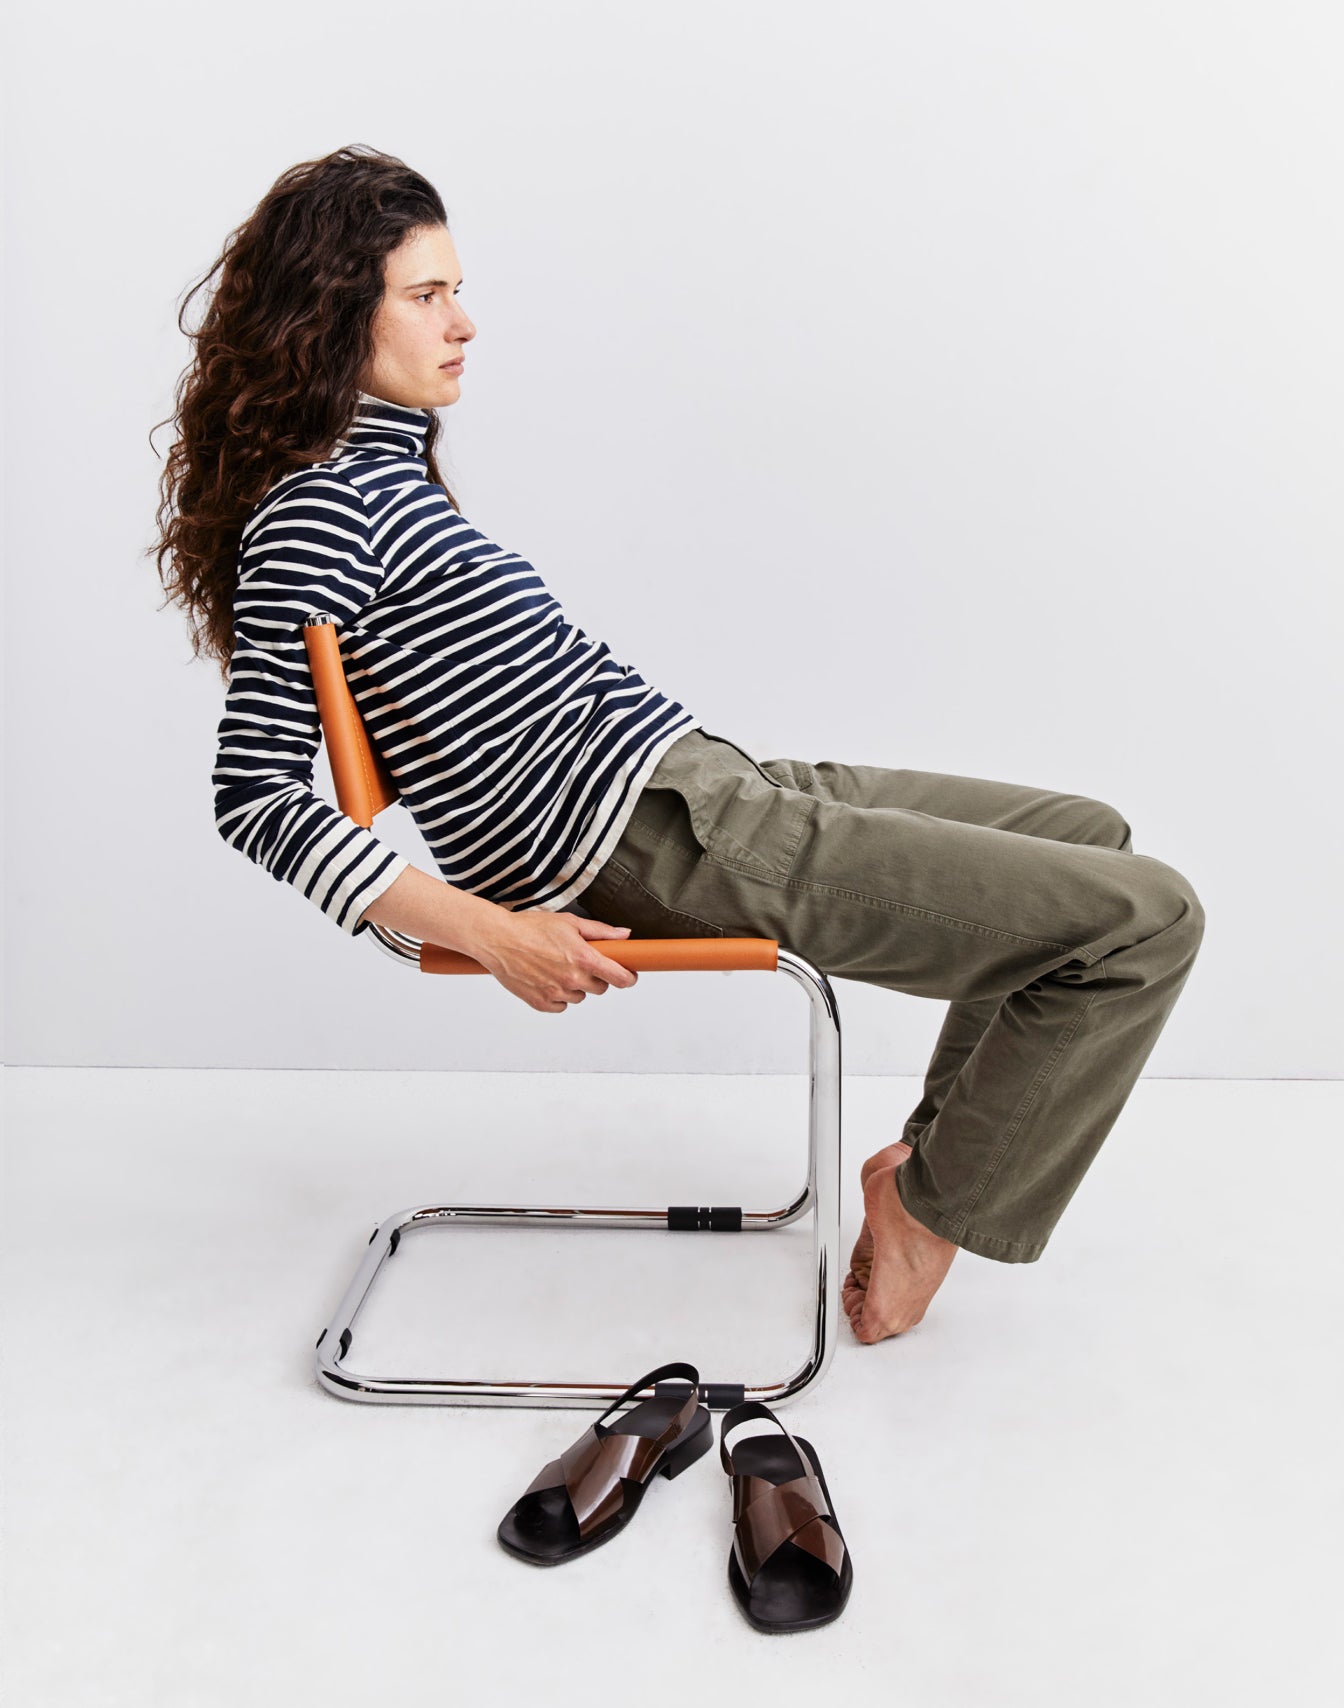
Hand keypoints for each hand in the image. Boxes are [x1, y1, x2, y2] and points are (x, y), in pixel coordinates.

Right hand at [471, 909, 639, 1012]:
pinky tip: (546, 979)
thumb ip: (601, 932)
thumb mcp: (570, 923)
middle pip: (600, 988)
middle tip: (581, 962)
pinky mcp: (540, 1003)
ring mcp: (556, 993)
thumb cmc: (531, 928)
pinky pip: (561, 1006)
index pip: (620, 978)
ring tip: (557, 967)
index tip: (628, 975)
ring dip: (575, 986)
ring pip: (579, 997)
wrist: (498, 940)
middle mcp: (572, 979)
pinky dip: (557, 996)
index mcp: (583, 958)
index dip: (628, 978)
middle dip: (596, 977)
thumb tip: (625, 935)